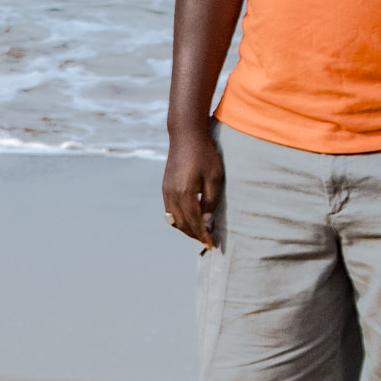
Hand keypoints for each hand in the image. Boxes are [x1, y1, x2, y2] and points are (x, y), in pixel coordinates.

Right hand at [162, 128, 224, 248]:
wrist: (186, 135)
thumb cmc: (205, 155)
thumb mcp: (215, 178)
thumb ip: (210, 203)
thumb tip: (207, 225)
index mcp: (185, 193)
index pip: (194, 222)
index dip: (203, 235)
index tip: (212, 244)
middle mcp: (172, 195)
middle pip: (183, 224)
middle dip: (195, 235)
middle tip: (208, 241)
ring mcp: (166, 191)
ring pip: (174, 220)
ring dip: (186, 229)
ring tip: (200, 233)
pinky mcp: (165, 188)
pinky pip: (170, 211)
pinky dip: (179, 220)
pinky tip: (190, 220)